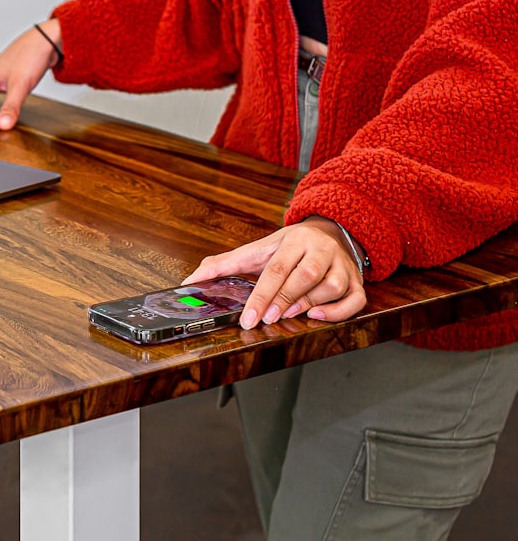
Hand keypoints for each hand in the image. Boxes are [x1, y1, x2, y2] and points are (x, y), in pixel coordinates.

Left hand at [182, 216, 366, 328]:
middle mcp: (321, 250)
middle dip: (284, 299)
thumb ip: (225, 264)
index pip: (275, 269)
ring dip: (308, 305)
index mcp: (294, 240)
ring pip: (332, 287)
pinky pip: (355, 300)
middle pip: (305, 276)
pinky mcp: (357, 282)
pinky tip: (317, 316)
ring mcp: (342, 265)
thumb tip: (192, 279)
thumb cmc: (290, 246)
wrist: (329, 231)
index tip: (249, 318)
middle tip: (267, 318)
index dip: (262, 295)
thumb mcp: (258, 249)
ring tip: (288, 314)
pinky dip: (338, 312)